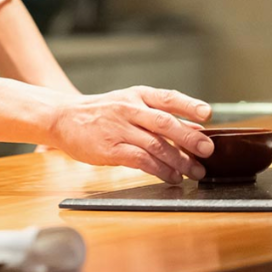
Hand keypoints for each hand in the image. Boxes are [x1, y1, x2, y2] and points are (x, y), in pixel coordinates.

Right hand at [47, 86, 213, 183]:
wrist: (63, 118)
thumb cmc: (100, 112)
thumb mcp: (128, 103)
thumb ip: (159, 114)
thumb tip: (195, 129)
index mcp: (136, 95)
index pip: (167, 97)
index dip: (189, 105)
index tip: (208, 114)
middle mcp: (128, 109)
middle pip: (164, 122)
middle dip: (189, 137)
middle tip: (207, 150)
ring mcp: (118, 129)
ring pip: (155, 145)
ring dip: (179, 160)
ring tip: (194, 171)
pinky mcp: (110, 149)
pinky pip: (141, 160)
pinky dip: (160, 170)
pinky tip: (171, 176)